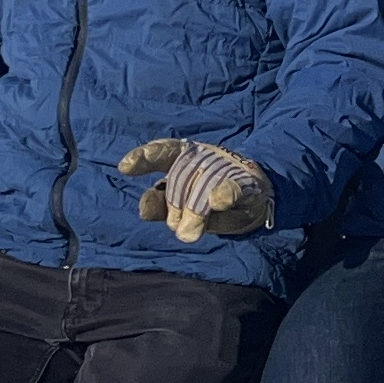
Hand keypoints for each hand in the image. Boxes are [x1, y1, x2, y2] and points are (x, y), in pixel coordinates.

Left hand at [119, 138, 273, 241]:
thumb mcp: (180, 205)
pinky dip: (224, 193)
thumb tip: (143, 209)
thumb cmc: (208, 199)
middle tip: (179, 226)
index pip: (163, 151)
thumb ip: (160, 206)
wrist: (257, 200)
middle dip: (175, 205)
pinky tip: (217, 201)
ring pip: (202, 187)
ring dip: (196, 210)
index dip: (145, 157)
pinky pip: (233, 188)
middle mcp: (204, 157)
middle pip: (180, 179)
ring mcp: (227, 168)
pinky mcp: (247, 183)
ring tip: (193, 231)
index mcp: (184, 157)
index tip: (126, 167)